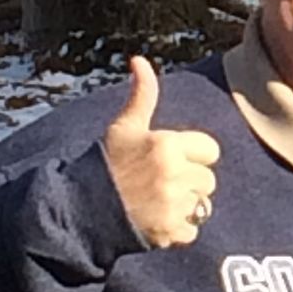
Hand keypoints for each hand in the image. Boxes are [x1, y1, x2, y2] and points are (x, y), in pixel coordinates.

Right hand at [102, 57, 221, 248]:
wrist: (83, 209)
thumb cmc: (108, 163)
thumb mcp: (125, 126)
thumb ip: (143, 95)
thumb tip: (140, 60)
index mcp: (167, 145)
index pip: (210, 149)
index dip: (193, 155)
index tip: (171, 159)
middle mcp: (174, 174)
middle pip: (208, 180)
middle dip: (190, 182)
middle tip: (160, 183)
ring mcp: (173, 205)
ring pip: (202, 205)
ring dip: (185, 206)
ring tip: (157, 201)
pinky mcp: (171, 231)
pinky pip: (193, 230)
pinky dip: (178, 229)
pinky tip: (156, 220)